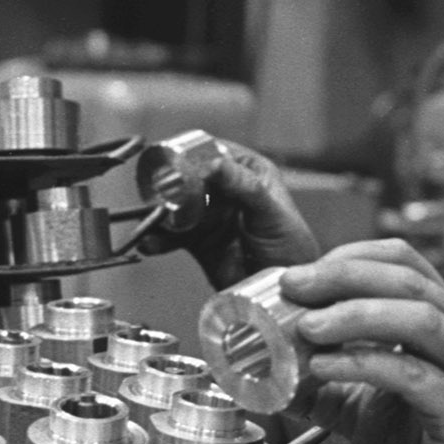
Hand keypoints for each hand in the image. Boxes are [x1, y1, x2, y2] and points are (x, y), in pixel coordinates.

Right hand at [136, 133, 320, 287]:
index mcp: (249, 171)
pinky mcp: (199, 240)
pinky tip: (152, 242)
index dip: (194, 155)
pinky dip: (160, 239)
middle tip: (158, 193)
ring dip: (162, 212)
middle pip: (190, 177)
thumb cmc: (291, 247)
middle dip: (171, 185)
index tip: (176, 163)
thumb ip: (245, 187)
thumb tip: (215, 164)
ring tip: (152, 219)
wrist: (284, 291)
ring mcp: (211, 214)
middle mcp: (227, 189)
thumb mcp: (270, 211)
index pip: (216, 151)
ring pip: (178, 206)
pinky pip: (173, 235)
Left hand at [281, 239, 443, 443]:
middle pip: (408, 279)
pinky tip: (326, 366)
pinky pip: (410, 374)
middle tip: (295, 285)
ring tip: (309, 325)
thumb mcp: (364, 404)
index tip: (304, 271)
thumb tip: (269, 369)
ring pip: (418, 317)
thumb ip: (324, 382)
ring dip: (356, 313)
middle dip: (344, 275)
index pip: (403, 260)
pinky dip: (363, 363)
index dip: (351, 256)